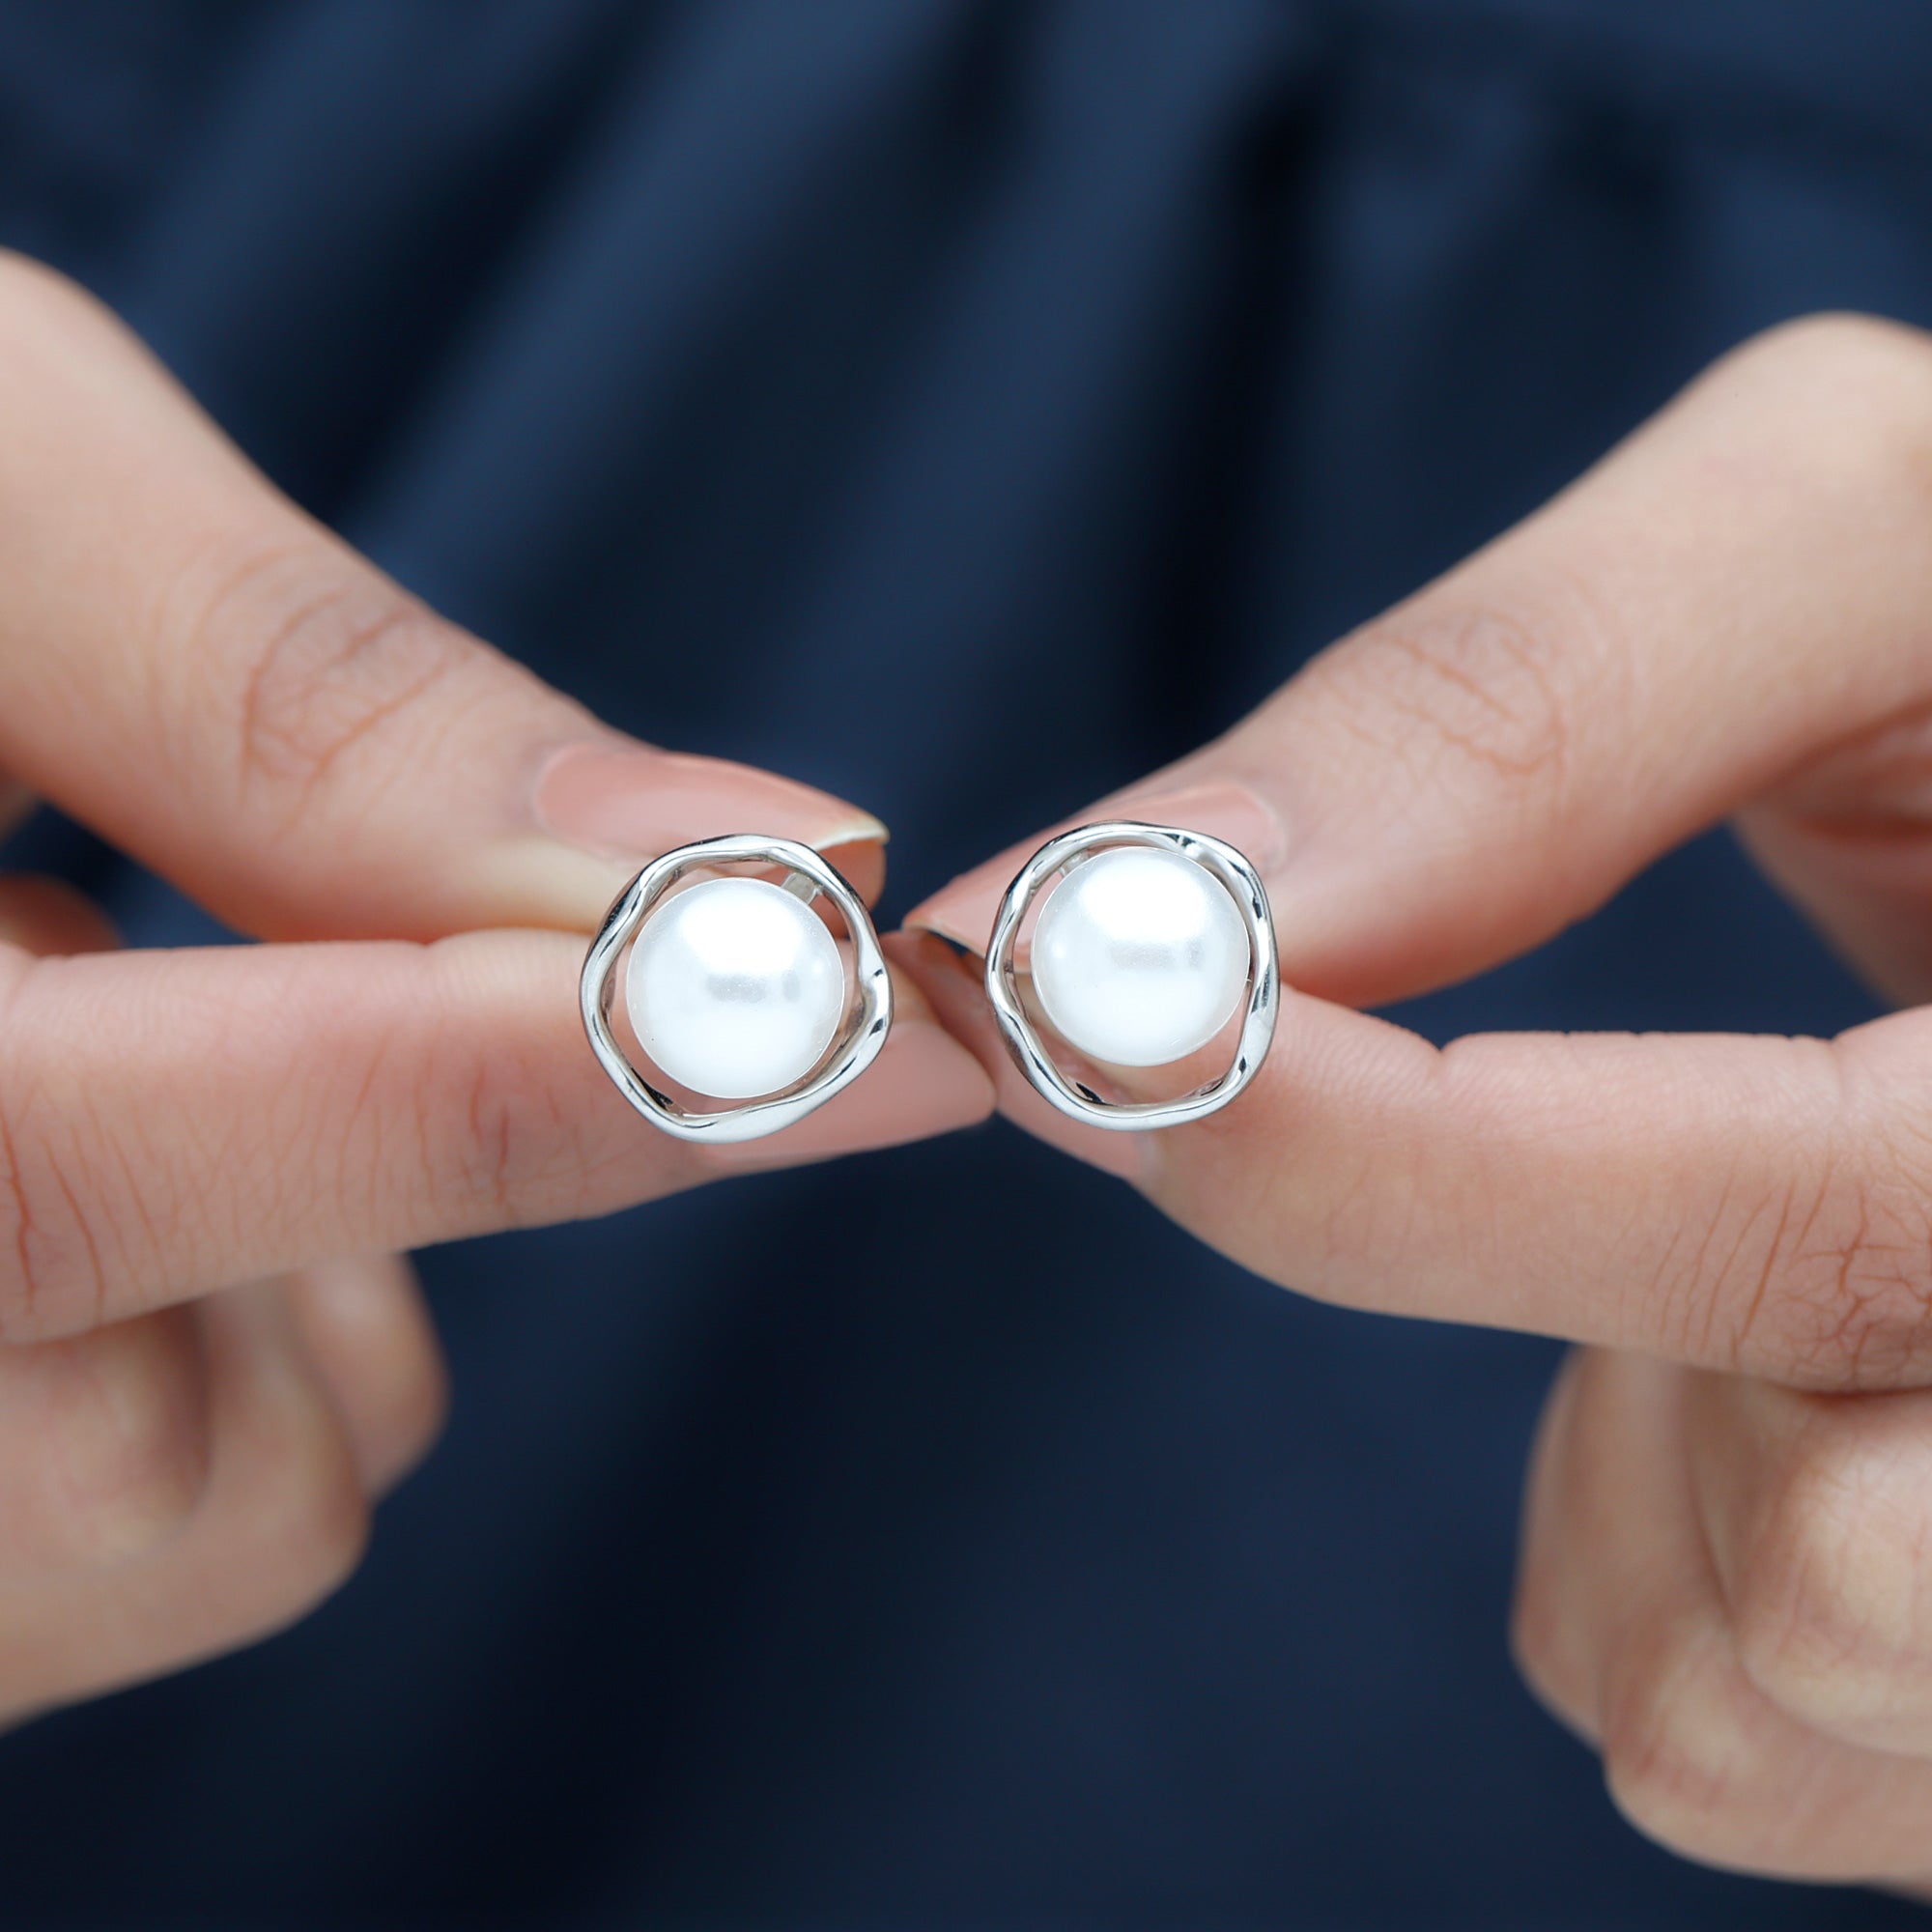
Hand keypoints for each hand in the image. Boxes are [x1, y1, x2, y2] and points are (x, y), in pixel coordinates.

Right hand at [0, 255, 990, 1727]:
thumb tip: (726, 855)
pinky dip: (219, 1319)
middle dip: (343, 1168)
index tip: (857, 1025)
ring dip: (281, 1246)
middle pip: (205, 1461)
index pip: (77, 1182)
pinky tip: (82, 1124)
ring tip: (63, 993)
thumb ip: (294, 702)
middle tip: (150, 905)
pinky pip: (162, 1527)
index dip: (511, 1087)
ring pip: (227, 1505)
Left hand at [904, 313, 1931, 1885]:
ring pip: (1737, 1697)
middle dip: (1585, 1346)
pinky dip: (1651, 1550)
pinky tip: (1756, 1368)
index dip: (1386, 1167)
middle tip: (1560, 1117)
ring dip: (1626, 1445)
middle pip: (1817, 1582)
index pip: (1819, 1237)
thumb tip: (1122, 918)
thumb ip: (1517, 705)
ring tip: (1734, 1214)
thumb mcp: (1858, 545)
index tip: (1087, 1028)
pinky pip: (1726, 1750)